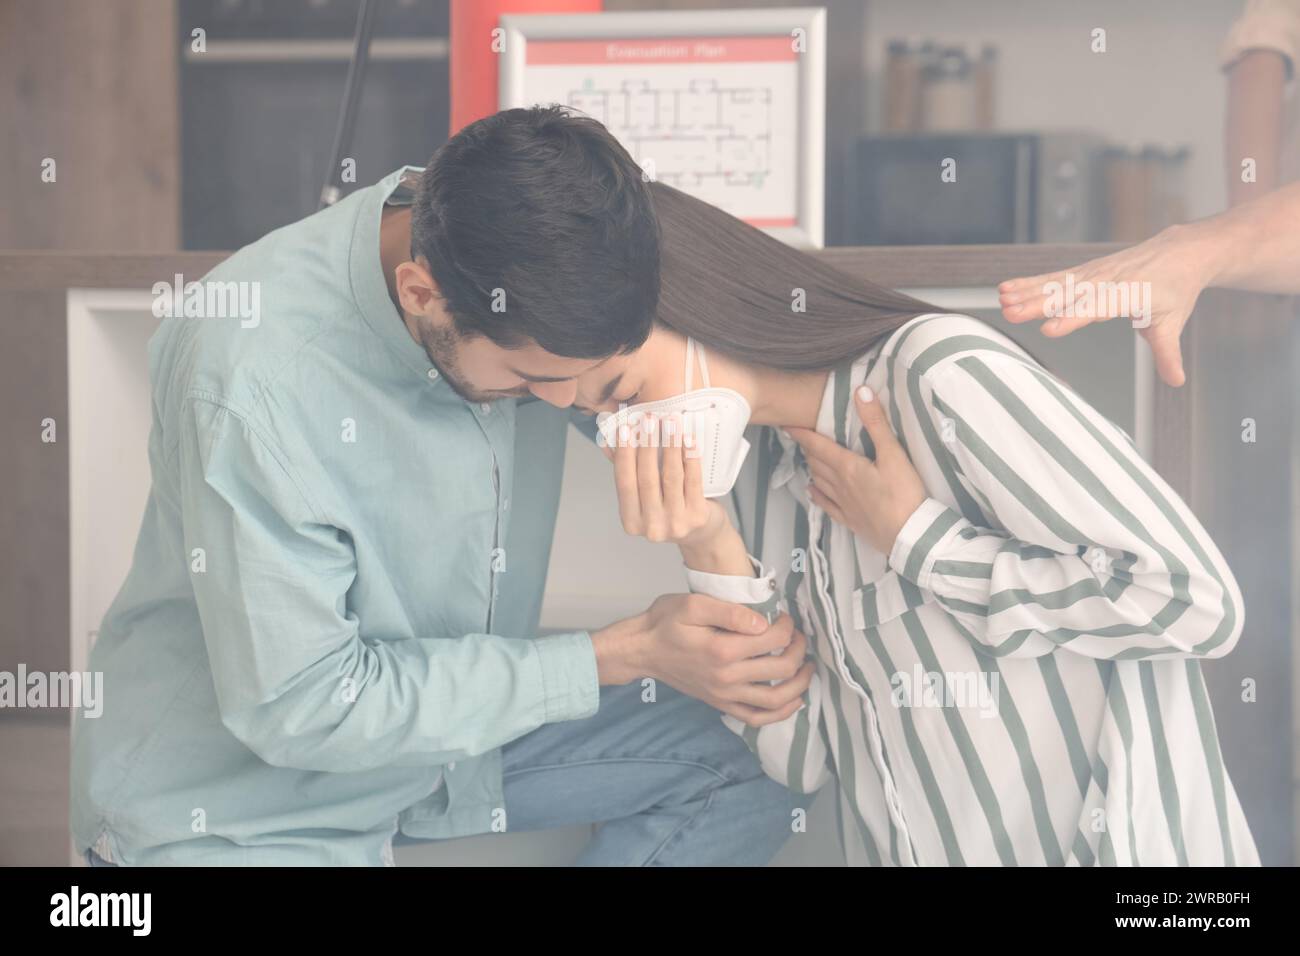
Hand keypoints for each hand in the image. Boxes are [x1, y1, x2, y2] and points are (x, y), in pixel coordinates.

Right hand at [591, 595, 814, 726]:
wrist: (641, 650)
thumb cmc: (665, 622)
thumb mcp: (693, 604)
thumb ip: (730, 611)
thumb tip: (763, 622)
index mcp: (722, 649)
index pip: (773, 640)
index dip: (787, 626)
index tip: (784, 617)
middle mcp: (727, 677)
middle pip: (781, 669)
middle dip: (798, 650)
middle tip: (799, 637)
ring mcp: (724, 694)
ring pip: (776, 699)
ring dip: (799, 684)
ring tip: (806, 667)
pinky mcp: (720, 704)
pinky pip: (756, 717)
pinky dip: (780, 713)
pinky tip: (793, 700)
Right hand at [605, 413, 731, 548]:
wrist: (701, 535)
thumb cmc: (669, 510)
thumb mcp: (644, 496)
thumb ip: (628, 471)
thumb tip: (608, 441)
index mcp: (631, 521)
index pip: (624, 482)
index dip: (624, 454)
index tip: (626, 428)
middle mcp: (651, 526)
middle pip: (647, 479)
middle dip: (647, 445)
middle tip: (649, 419)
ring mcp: (675, 523)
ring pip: (670, 477)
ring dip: (670, 446)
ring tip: (670, 423)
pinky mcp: (697, 517)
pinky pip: (693, 480)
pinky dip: (690, 457)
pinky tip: (688, 439)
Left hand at [786, 386, 926, 555]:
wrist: (910, 536)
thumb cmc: (904, 493)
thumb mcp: (894, 454)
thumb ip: (876, 423)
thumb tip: (861, 391)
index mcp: (847, 467)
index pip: (818, 445)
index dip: (801, 433)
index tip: (785, 424)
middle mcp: (840, 485)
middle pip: (816, 462)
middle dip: (807, 447)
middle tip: (800, 435)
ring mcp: (844, 504)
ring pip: (820, 481)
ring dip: (812, 467)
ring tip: (808, 456)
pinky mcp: (851, 520)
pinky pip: (827, 505)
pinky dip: (817, 495)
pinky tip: (812, 491)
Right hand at [997, 224, 1208, 386]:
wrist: (1179, 252)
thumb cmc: (1175, 288)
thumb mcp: (1173, 321)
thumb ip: (1167, 353)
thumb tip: (1175, 380)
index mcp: (1129, 293)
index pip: (1096, 308)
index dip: (1073, 318)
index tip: (1050, 329)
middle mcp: (1106, 280)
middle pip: (1067, 294)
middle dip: (1039, 304)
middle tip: (1012, 313)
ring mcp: (1092, 274)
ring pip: (1055, 285)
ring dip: (1027, 293)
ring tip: (1002, 301)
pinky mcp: (1083, 272)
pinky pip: (1052, 278)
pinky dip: (1028, 283)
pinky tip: (1005, 289)